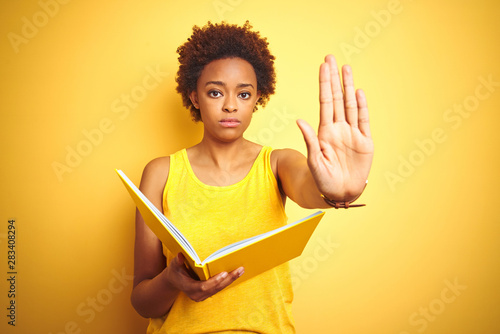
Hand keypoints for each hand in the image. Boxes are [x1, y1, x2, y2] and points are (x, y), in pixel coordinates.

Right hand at [165, 253, 243, 301]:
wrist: (174, 281)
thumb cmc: (175, 271)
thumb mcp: (174, 265)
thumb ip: (177, 261)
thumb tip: (180, 255)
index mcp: (188, 288)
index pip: (203, 287)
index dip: (214, 281)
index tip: (224, 273)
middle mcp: (196, 295)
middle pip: (215, 288)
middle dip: (228, 279)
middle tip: (239, 270)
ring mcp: (202, 296)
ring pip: (219, 289)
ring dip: (230, 280)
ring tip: (240, 270)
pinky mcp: (206, 294)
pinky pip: (218, 288)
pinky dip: (227, 281)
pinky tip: (235, 273)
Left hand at [297, 55, 373, 201]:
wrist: (338, 193)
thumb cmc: (322, 179)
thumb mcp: (314, 161)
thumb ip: (310, 141)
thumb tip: (299, 120)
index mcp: (324, 131)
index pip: (325, 102)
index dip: (324, 84)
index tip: (323, 66)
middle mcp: (338, 128)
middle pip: (337, 98)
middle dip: (334, 78)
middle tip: (332, 58)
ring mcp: (352, 133)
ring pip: (351, 105)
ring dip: (348, 86)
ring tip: (346, 68)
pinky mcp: (365, 142)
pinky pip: (363, 121)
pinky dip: (362, 106)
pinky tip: (359, 92)